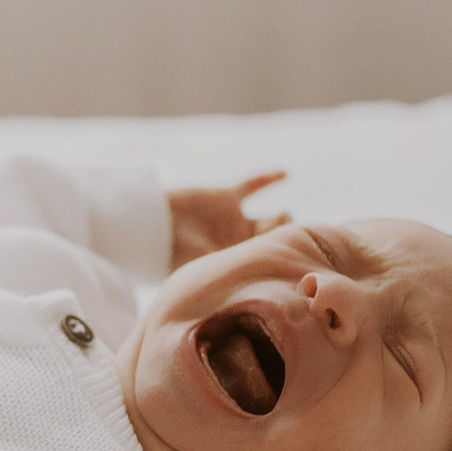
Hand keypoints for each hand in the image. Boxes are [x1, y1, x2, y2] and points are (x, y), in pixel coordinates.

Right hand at [167, 172, 288, 270]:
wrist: (155, 229)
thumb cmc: (180, 254)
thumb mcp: (215, 266)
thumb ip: (242, 267)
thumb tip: (272, 277)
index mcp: (237, 263)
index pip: (269, 261)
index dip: (285, 258)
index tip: (295, 256)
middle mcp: (238, 243)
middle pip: (274, 242)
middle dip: (285, 239)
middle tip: (287, 235)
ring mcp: (233, 220)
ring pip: (269, 218)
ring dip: (282, 218)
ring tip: (283, 216)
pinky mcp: (225, 198)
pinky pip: (252, 186)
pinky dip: (267, 180)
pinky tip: (284, 173)